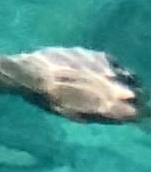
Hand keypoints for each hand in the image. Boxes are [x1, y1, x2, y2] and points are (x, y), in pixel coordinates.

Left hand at [22, 44, 139, 124]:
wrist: (33, 74)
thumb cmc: (53, 102)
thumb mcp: (79, 116)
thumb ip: (105, 116)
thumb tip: (126, 115)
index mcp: (108, 106)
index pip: (137, 112)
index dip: (138, 113)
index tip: (135, 113)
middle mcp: (112, 87)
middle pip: (137, 94)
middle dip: (136, 98)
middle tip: (129, 100)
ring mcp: (105, 69)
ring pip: (130, 76)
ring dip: (128, 82)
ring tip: (120, 85)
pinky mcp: (96, 54)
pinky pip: (115, 62)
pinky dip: (116, 68)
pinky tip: (108, 71)